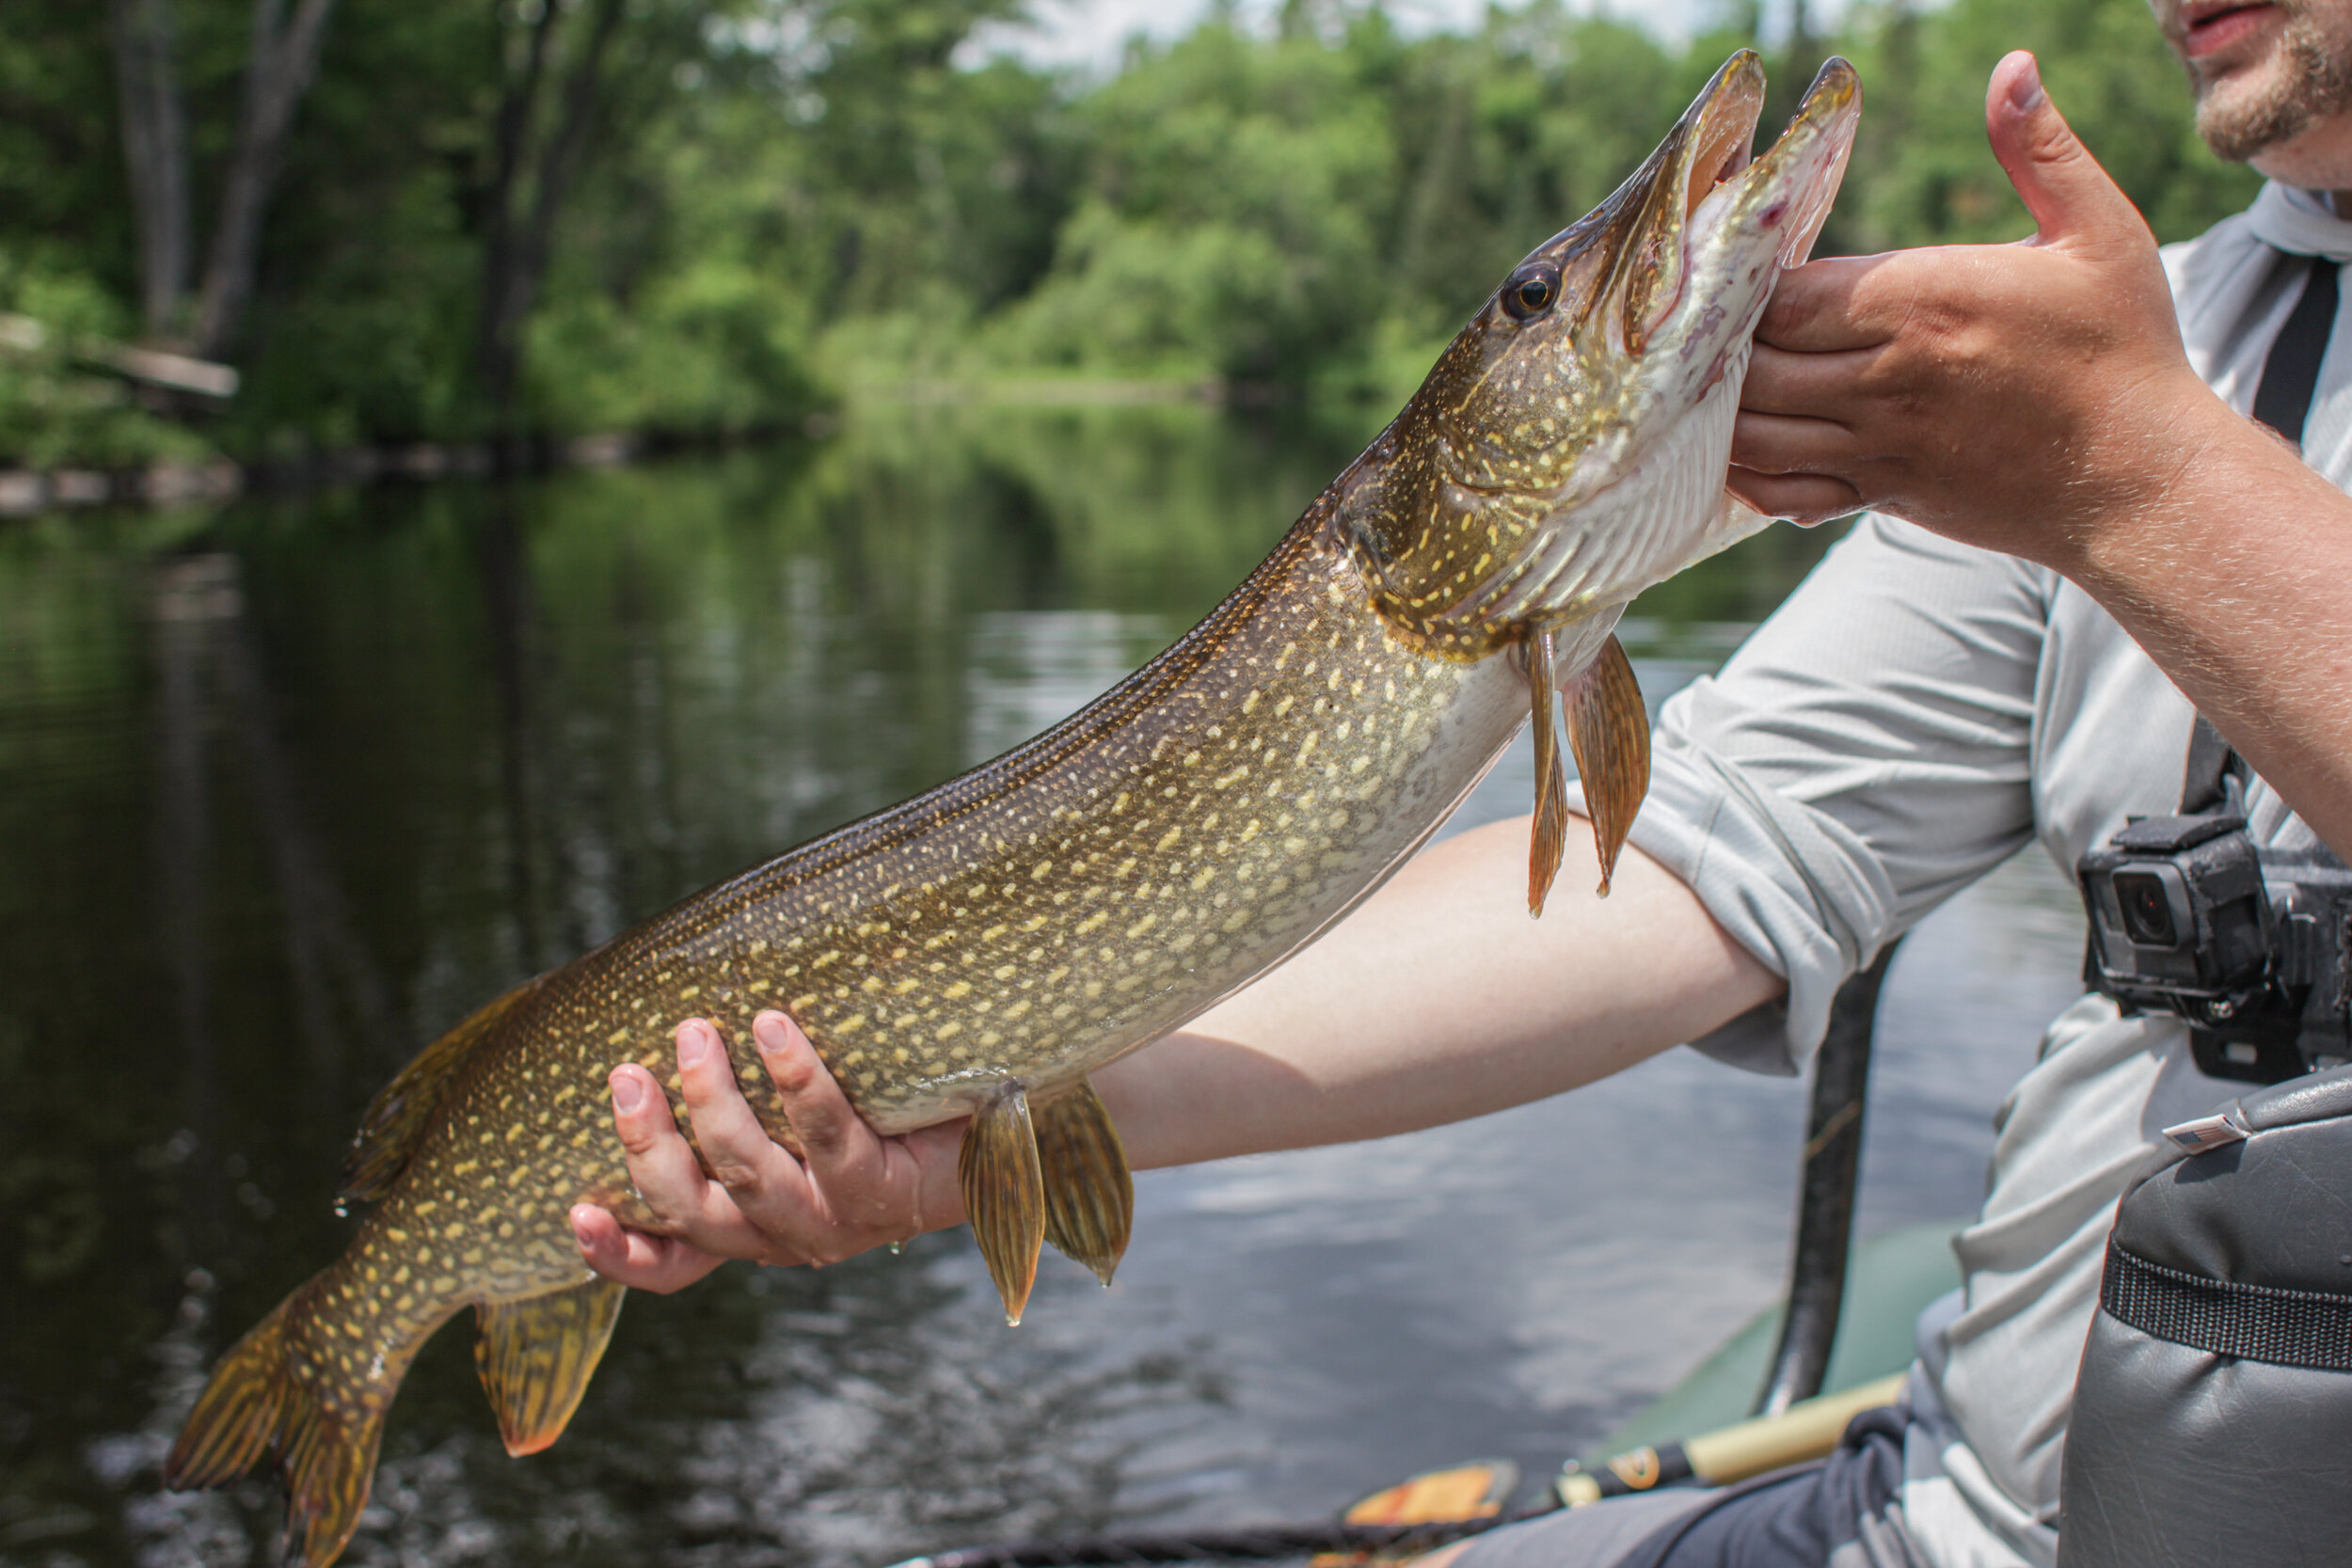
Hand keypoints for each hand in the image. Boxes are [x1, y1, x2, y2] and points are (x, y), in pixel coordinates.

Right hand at [569, 1009, 967, 1292]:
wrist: (1001, 1123)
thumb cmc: (881, 1105)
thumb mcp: (801, 1116)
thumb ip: (740, 1090)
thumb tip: (666, 999)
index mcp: (754, 1227)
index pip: (671, 1264)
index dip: (618, 1254)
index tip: (574, 1213)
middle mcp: (787, 1237)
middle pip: (695, 1212)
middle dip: (650, 1145)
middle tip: (626, 1074)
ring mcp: (838, 1220)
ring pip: (752, 1177)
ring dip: (714, 1105)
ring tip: (695, 1032)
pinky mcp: (888, 1192)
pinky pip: (830, 1134)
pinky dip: (798, 1081)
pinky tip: (775, 1028)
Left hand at [1729, 50, 2241, 568]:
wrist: (2143, 479)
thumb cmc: (2124, 348)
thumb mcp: (2098, 233)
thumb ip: (2040, 150)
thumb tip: (2012, 69)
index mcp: (1923, 301)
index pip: (1781, 296)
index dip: (1746, 287)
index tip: (1744, 272)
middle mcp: (1887, 377)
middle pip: (1753, 365)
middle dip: (1722, 349)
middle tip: (1713, 330)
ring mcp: (1881, 444)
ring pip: (1756, 434)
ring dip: (1725, 411)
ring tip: (1716, 384)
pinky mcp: (1885, 496)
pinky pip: (1787, 493)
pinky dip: (1753, 475)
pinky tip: (1746, 450)